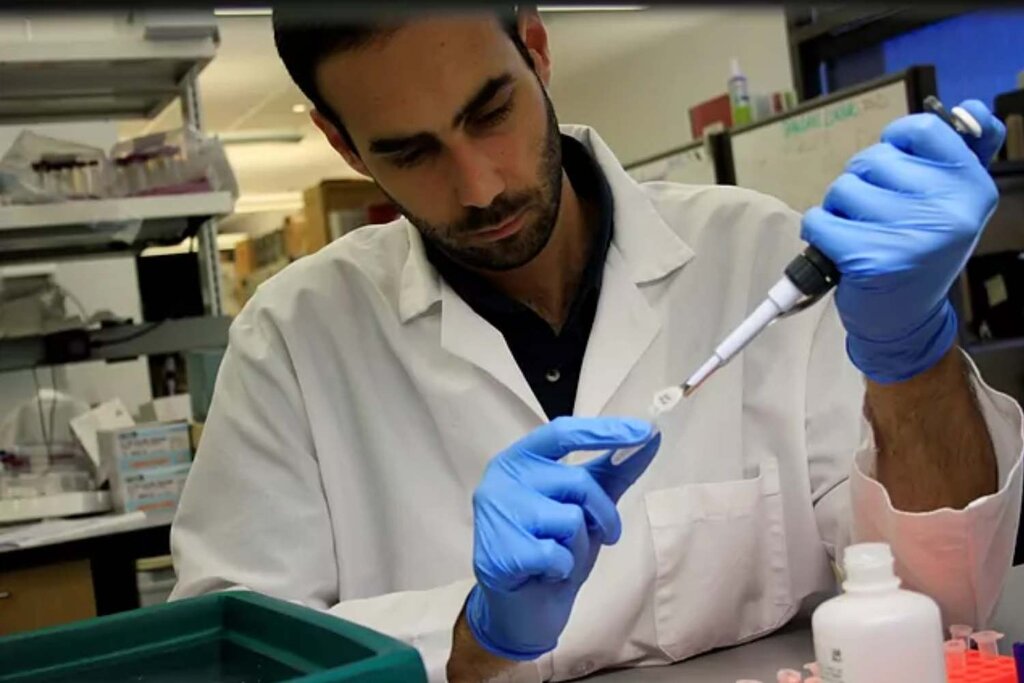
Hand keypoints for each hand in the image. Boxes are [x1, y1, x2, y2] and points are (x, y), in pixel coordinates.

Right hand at [465, 416, 660, 659]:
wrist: (524, 608)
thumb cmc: (553, 546)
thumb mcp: (585, 505)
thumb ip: (612, 469)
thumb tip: (652, 435)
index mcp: (519, 459)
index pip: (562, 433)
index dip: (604, 430)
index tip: (646, 430)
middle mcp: (501, 478)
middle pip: (577, 482)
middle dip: (603, 515)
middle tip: (605, 537)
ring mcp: (496, 514)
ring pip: (570, 520)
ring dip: (579, 547)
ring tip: (559, 558)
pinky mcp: (499, 552)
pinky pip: (557, 554)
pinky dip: (562, 570)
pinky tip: (543, 575)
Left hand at [802, 100, 1005, 382]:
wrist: (905, 322)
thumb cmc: (921, 252)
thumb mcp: (954, 203)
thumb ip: (966, 153)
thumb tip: (971, 108)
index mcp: (972, 186)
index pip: (920, 129)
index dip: (894, 141)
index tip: (893, 166)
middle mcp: (948, 209)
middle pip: (872, 159)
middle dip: (862, 183)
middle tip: (878, 217)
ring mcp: (910, 235)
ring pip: (842, 188)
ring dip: (839, 209)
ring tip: (861, 234)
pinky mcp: (871, 258)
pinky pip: (820, 220)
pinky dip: (819, 232)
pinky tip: (840, 250)